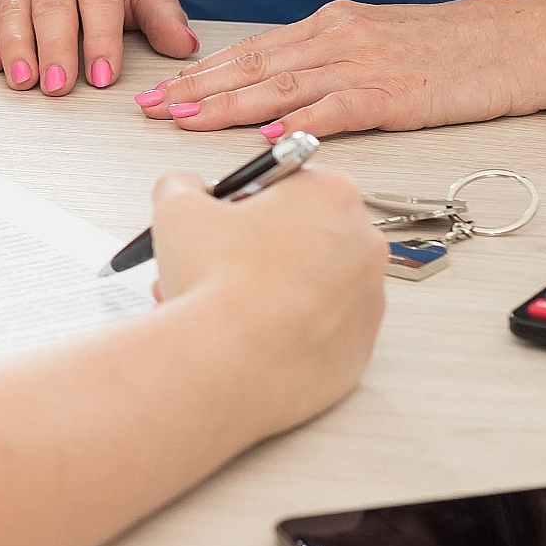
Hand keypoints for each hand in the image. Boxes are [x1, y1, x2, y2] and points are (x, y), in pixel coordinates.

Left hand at [136, 0, 534, 137]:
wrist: (515, 42)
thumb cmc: (450, 49)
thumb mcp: (377, 43)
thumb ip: (330, 63)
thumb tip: (282, 95)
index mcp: (330, 26)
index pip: (251, 52)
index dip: (200, 72)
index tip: (162, 90)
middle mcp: (337, 38)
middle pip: (250, 66)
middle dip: (193, 89)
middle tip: (149, 107)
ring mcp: (364, 65)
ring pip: (280, 87)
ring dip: (226, 107)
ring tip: (184, 121)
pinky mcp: (395, 94)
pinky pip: (338, 109)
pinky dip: (301, 123)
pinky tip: (270, 135)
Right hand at [149, 165, 385, 438]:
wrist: (227, 362)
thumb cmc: (215, 282)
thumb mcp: (177, 206)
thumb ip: (185, 185)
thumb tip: (186, 188)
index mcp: (331, 195)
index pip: (290, 182)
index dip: (249, 200)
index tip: (226, 218)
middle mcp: (364, 245)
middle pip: (304, 234)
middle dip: (259, 246)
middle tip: (218, 262)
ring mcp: (368, 302)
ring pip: (311, 285)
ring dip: (268, 288)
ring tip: (218, 303)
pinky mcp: (359, 351)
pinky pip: (319, 331)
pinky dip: (287, 330)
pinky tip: (245, 334)